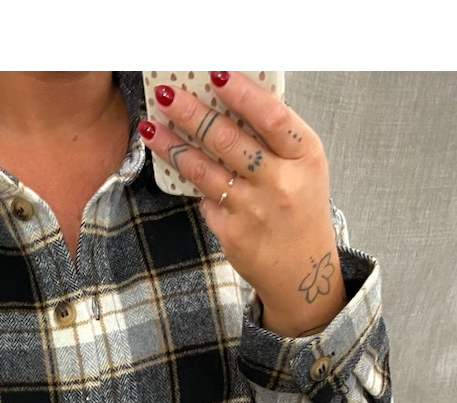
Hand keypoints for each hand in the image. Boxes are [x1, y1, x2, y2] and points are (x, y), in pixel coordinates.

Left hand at [139, 73, 344, 336]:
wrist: (302, 273)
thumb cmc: (299, 210)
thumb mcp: (303, 169)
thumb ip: (275, 139)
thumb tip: (230, 102)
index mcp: (305, 157)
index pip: (271, 117)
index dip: (242, 94)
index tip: (216, 74)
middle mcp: (280, 182)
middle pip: (228, 140)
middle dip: (192, 113)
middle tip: (168, 95)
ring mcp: (254, 210)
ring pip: (205, 169)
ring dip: (173, 145)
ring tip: (151, 128)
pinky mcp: (232, 232)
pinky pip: (204, 198)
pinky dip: (191, 181)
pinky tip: (174, 164)